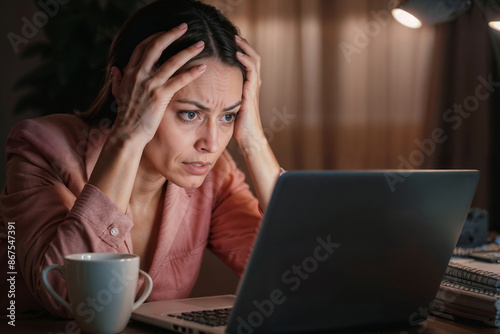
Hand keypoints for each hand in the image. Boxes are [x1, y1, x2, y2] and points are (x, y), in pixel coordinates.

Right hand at [110, 23, 206, 145]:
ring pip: (171, 61)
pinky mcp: (160, 96)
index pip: (143, 46)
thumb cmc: (125, 115)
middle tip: (185, 27)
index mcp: (129, 71)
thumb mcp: (117, 93)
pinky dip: (192, 72)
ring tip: (200, 45)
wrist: (127, 133)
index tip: (168, 32)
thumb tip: (115, 69)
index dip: (156, 36)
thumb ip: (117, 79)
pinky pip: (179, 80)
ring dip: (188, 50)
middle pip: (156, 46)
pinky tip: (202, 67)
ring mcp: (150, 84)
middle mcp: (139, 74)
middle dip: (172, 34)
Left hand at [233, 35, 266, 150]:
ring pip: (255, 61)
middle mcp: (253, 85)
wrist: (248, 139)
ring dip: (246, 48)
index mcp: (248, 87)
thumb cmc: (238, 126)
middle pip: (254, 58)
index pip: (248, 63)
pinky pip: (251, 72)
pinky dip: (245, 61)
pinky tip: (237, 54)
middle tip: (234, 35)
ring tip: (237, 39)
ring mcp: (253, 88)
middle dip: (245, 45)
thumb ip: (225, 96)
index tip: (230, 42)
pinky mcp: (251, 93)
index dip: (242, 51)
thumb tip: (210, 91)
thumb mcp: (229, 107)